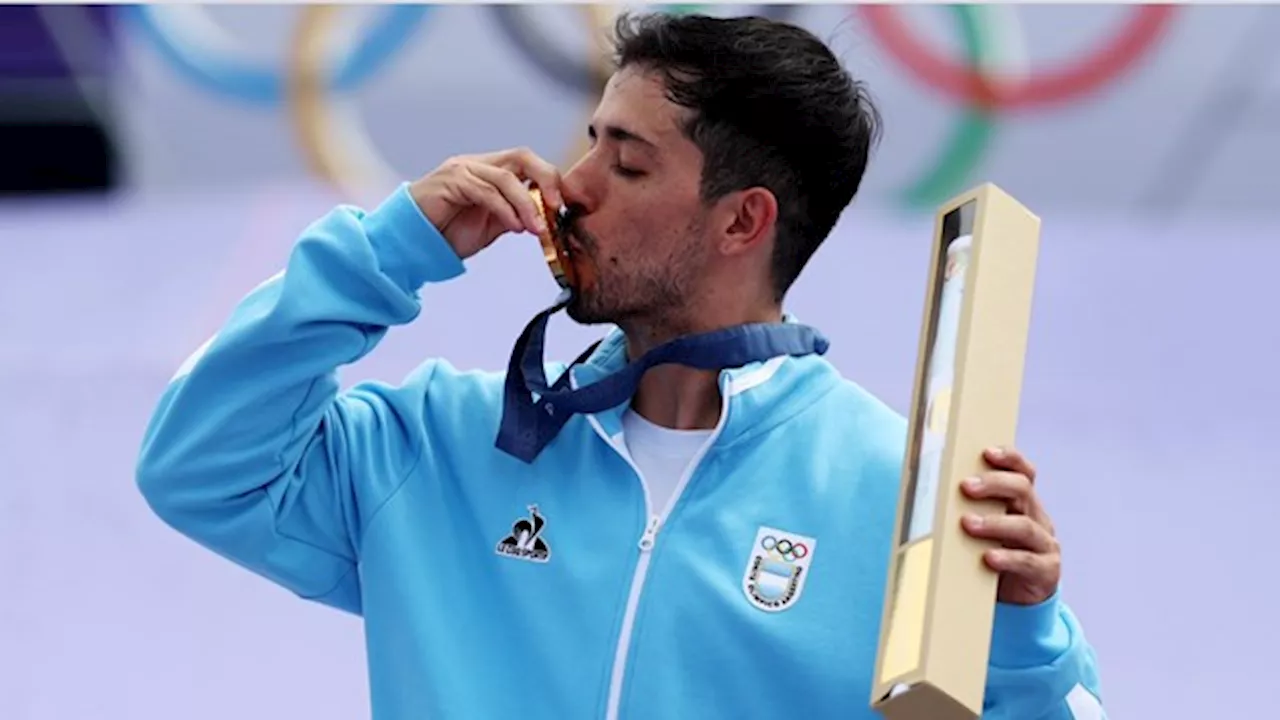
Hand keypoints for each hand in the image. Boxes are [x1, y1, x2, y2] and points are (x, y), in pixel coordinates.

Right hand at [409, 147, 563, 259]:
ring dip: (526, 205)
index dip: (549, 179)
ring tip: (535, 229)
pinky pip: (486, 192)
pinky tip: (515, 227)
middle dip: (546, 179)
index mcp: (489, 170)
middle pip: (522, 156)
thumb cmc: (448, 233)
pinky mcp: (450, 181)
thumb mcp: (493, 225)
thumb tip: (546, 216)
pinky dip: (505, 210)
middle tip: (556, 206)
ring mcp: (462, 169)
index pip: (527, 162)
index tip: (561, 206)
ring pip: (506, 178)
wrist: (412, 243)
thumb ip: (517, 215)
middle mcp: (477, 164)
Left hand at [959, 446, 1060, 605]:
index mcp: (1023, 503)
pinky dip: (1007, 558)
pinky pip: (1028, 561)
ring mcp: (1044, 545)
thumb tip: (924, 497)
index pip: (1023, 472)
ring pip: (1025, 526)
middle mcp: (1037, 518)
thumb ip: (967, 511)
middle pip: (1023, 490)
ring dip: (995, 523)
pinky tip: (988, 558)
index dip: (1010, 458)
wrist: (1017, 599)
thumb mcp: (982, 530)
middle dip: (994, 484)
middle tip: (966, 486)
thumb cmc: (991, 555)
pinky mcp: (1045, 572)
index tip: (986, 452)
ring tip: (968, 523)